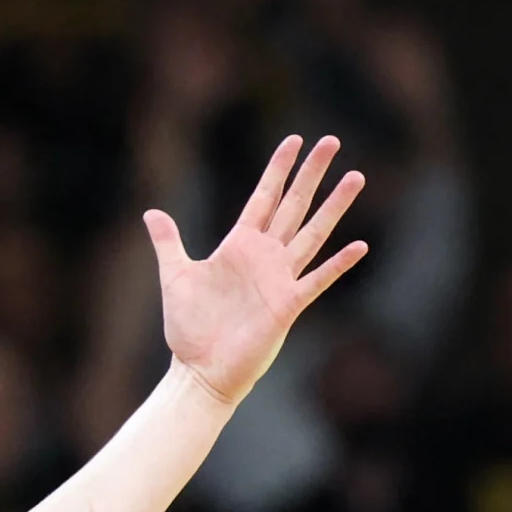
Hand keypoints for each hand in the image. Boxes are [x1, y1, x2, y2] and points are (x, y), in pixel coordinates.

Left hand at [143, 135, 367, 404]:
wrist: (200, 370)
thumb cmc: (189, 328)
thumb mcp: (175, 277)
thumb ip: (168, 243)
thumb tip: (151, 213)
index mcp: (239, 245)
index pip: (263, 198)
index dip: (278, 170)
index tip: (294, 140)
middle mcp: (264, 257)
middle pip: (293, 205)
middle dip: (311, 174)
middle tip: (331, 141)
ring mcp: (279, 279)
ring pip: (312, 233)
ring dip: (333, 206)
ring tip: (356, 177)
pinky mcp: (287, 304)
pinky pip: (317, 280)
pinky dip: (337, 265)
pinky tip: (359, 246)